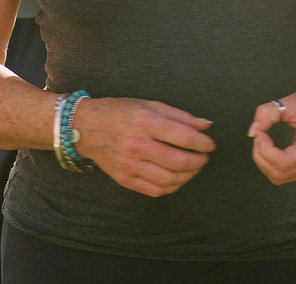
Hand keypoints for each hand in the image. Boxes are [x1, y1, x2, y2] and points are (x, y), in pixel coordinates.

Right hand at [73, 98, 214, 196]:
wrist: (86, 127)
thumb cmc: (121, 112)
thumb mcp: (150, 105)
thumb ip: (180, 116)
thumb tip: (206, 125)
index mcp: (145, 122)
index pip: (184, 137)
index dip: (203, 143)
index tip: (209, 145)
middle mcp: (137, 145)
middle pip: (179, 161)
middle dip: (198, 161)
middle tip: (203, 158)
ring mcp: (129, 164)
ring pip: (169, 180)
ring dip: (188, 176)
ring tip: (193, 168)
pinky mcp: (124, 178)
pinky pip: (155, 190)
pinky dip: (172, 187)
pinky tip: (177, 178)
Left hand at [247, 85, 295, 184]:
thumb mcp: (292, 101)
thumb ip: (268, 113)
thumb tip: (252, 131)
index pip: (283, 163)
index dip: (265, 150)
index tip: (260, 132)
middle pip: (279, 174)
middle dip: (261, 157)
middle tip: (258, 135)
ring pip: (280, 178)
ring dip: (265, 162)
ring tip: (262, 140)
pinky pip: (285, 174)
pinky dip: (272, 163)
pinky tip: (270, 146)